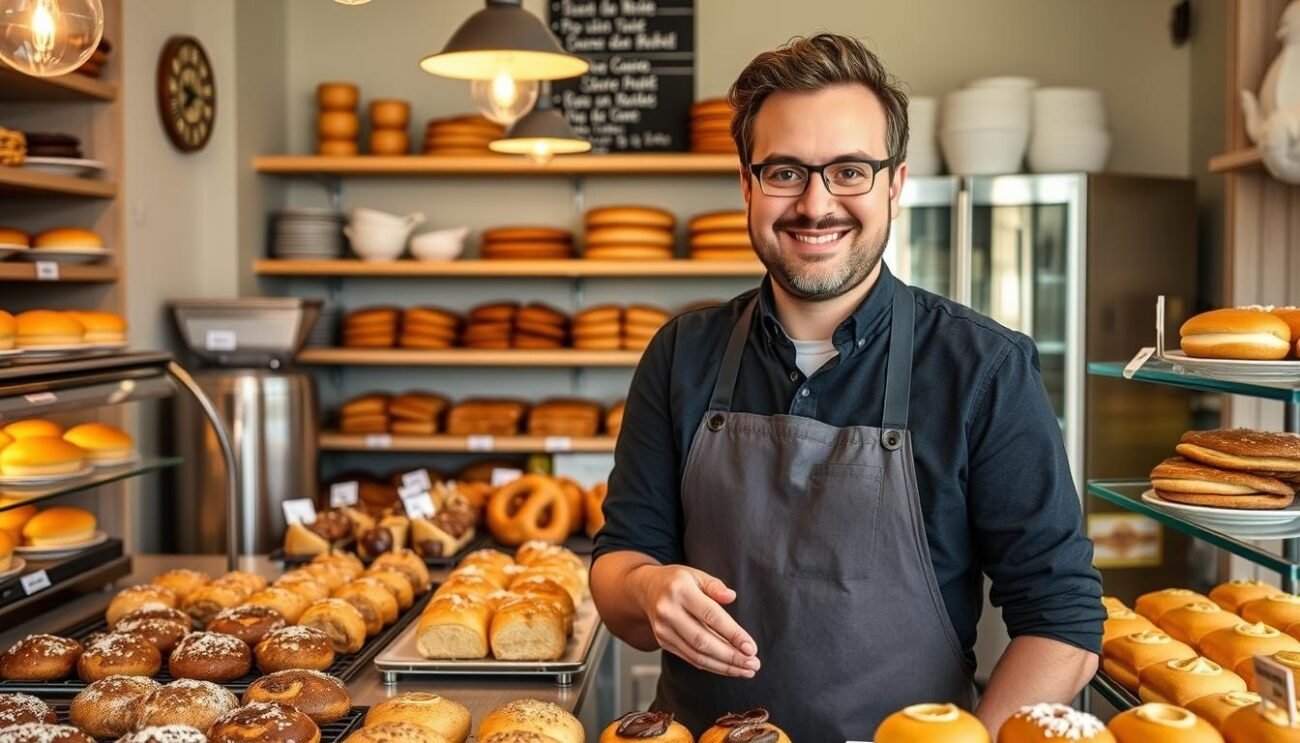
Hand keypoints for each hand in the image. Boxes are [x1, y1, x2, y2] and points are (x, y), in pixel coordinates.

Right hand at [630, 564, 759, 677]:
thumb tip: (732, 596)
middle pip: (703, 641)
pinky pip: (690, 659)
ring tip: (746, 669)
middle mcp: (668, 612)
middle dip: (731, 656)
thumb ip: (715, 586)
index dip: (732, 633)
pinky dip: (712, 666)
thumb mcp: (696, 574)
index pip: (710, 616)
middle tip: (753, 663)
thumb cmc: (677, 581)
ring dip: (724, 666)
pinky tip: (729, 668)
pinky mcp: (663, 642)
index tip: (751, 647)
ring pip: (697, 655)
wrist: (646, 590)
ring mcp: (663, 630)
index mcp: (680, 591)